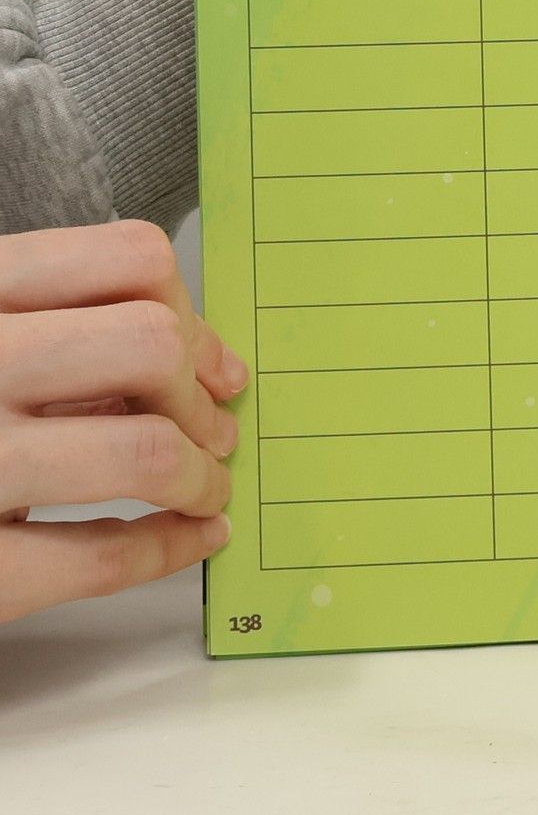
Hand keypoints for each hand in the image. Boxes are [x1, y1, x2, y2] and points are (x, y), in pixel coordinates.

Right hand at [1, 222, 247, 623]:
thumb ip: (50, 337)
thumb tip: (195, 362)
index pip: (124, 257)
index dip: (192, 312)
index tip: (209, 361)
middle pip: (149, 344)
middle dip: (197, 396)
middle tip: (210, 432)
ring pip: (143, 450)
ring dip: (198, 476)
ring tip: (202, 490)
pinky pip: (101, 557)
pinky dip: (169, 548)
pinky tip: (187, 541)